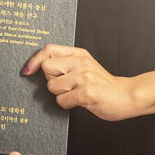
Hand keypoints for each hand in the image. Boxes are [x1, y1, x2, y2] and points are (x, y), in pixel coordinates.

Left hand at [23, 44, 137, 120]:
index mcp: (79, 54)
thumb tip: (39, 67)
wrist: (127, 96)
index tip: (27, 70)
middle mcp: (81, 62)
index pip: (49, 50)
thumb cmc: (103, 84)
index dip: (34, 60)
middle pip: (47, 68)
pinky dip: (67, 104)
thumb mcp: (86, 66)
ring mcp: (84, 77)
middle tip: (66, 85)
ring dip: (60, 94)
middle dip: (52, 80)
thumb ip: (67, 63)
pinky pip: (61, 100)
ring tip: (75, 94)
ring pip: (52, 86)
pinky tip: (79, 101)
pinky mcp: (86, 92)